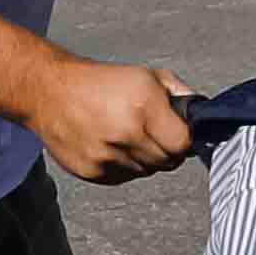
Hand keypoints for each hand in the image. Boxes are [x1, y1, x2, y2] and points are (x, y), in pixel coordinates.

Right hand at [33, 59, 199, 182]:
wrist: (50, 92)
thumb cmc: (102, 83)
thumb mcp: (149, 76)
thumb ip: (182, 96)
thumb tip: (205, 116)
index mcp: (144, 108)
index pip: (183, 144)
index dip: (184, 140)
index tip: (177, 132)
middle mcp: (125, 134)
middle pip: (168, 161)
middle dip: (166, 149)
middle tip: (151, 131)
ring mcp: (106, 157)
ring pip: (147, 171)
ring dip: (145, 158)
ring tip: (126, 134)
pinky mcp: (92, 172)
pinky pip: (125, 177)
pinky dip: (125, 165)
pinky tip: (111, 145)